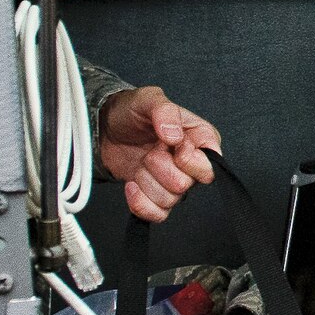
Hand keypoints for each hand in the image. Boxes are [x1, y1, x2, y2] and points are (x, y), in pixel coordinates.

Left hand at [98, 86, 221, 222]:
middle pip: (184, 185)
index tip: (170, 143)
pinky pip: (157, 215)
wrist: (105, 128)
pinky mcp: (157, 197)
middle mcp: (192, 165)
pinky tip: (131, 184)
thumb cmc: (132, 111)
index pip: (209, 166)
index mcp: (201, 139)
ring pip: (169, 200)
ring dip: (146, 180)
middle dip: (159, 167)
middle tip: (150, 149)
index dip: (186, 159)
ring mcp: (175, 183)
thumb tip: (175, 136)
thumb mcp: (148, 99)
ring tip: (141, 162)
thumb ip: (165, 111)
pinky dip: (140, 202)